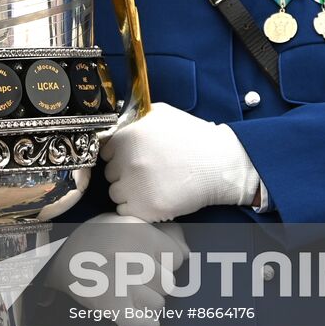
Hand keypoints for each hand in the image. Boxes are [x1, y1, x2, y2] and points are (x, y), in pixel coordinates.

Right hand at [46, 212, 187, 325]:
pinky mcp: (112, 307)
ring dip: (145, 302)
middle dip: (154, 282)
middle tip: (132, 276)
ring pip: (158, 304)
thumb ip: (156, 232)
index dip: (164, 260)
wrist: (55, 259)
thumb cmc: (92, 238)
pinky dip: (144, 324)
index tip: (148, 259)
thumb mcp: (123, 221)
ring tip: (125, 292)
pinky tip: (134, 313)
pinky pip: (145, 324)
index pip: (177, 257)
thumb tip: (184, 251)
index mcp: (139, 232)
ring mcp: (124, 284)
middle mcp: (135, 256)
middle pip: (168, 282)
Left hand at [101, 103, 261, 221]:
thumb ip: (132, 117)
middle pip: (110, 173)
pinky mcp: (146, 208)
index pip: (105, 152)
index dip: (119, 156)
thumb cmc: (192, 138)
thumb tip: (115, 122)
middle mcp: (127, 161)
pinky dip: (137, 208)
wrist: (219, 164)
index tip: (133, 158)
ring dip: (129, 192)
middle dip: (125, 173)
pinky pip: (126, 212)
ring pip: (116, 193)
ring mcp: (135, 186)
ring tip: (152, 184)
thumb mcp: (160, 113)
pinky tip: (154, 197)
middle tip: (148, 171)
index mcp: (127, 136)